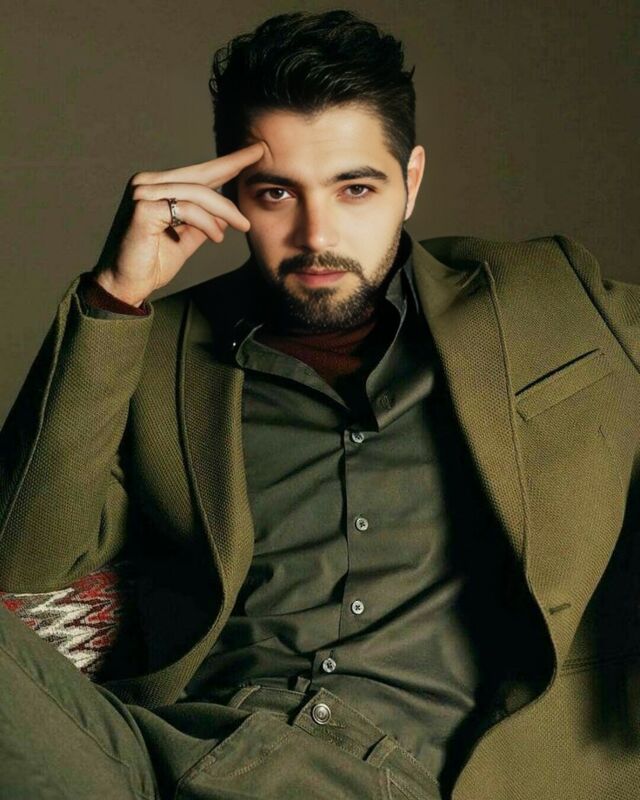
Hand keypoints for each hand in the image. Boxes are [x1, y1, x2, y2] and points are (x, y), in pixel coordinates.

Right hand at [91, 142, 264, 305]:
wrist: (126, 284)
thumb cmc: (152, 263)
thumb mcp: (186, 239)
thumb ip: (203, 224)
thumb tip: (225, 216)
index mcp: (157, 187)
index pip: (197, 172)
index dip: (226, 163)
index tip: (253, 153)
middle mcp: (147, 183)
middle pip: (199, 174)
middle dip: (232, 165)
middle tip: (260, 154)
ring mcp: (143, 193)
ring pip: (197, 193)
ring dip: (225, 211)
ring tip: (242, 226)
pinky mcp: (144, 208)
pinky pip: (188, 210)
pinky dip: (207, 223)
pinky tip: (218, 237)